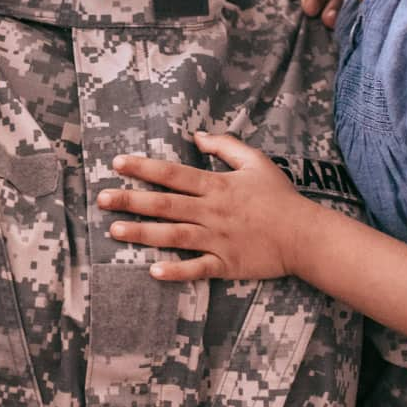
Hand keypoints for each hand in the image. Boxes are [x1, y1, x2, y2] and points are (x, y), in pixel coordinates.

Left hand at [100, 131, 326, 281]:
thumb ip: (226, 146)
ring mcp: (218, 239)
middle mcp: (212, 212)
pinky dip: (177, 271)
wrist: (305, 236)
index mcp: (217, 186)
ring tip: (115, 230)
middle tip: (101, 199)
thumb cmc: (280, 197)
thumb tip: (197, 136)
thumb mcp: (256, 161)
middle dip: (131, 201)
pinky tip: (153, 270)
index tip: (117, 163)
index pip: (173, 174)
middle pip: (165, 205)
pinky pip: (198, 268)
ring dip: (143, 233)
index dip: (144, 168)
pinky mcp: (226, 264)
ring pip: (174, 236)